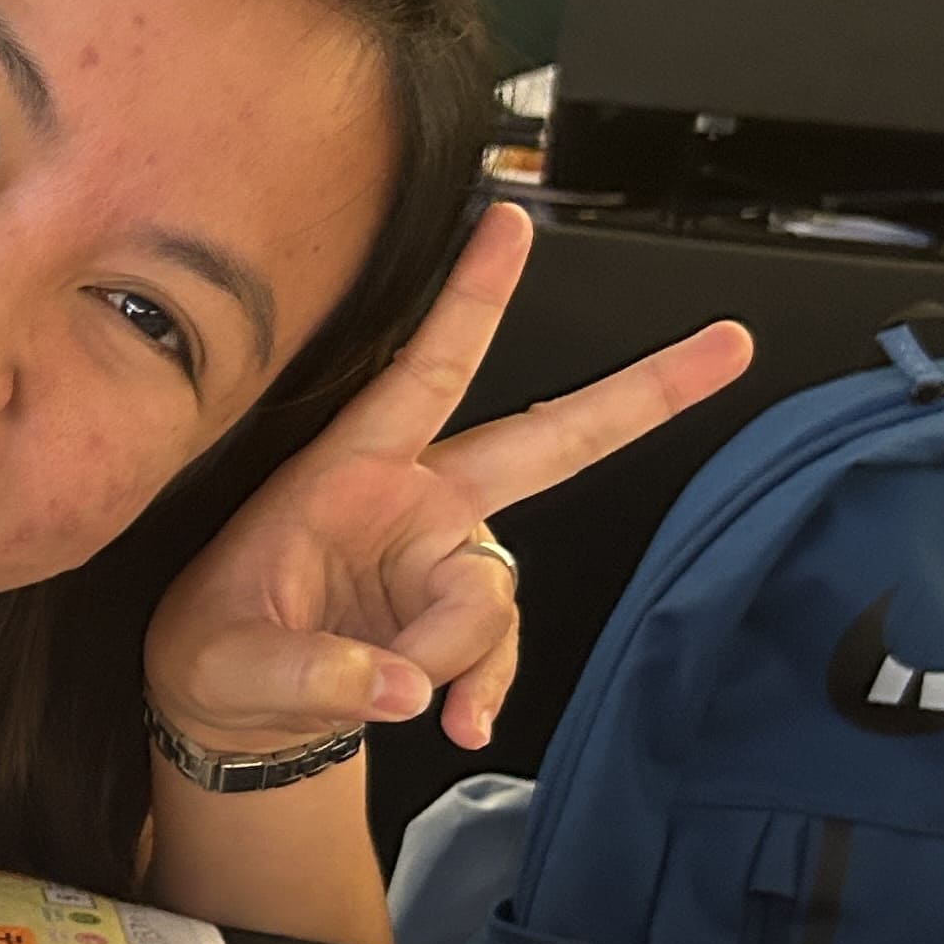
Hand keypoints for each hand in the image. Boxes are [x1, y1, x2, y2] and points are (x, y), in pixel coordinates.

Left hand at [144, 204, 751, 755]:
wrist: (227, 713)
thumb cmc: (216, 655)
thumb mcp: (230, 665)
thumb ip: (311, 675)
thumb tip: (402, 688)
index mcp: (349, 471)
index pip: (423, 369)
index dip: (470, 298)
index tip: (509, 221)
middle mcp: (413, 501)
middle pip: (545, 439)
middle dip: (638, 394)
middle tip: (727, 343)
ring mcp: (441, 558)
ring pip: (494, 590)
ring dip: (462, 649)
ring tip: (404, 693)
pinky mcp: (452, 616)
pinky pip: (493, 646)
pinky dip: (481, 685)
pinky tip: (455, 721)